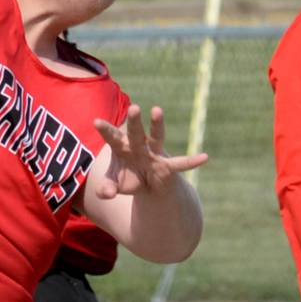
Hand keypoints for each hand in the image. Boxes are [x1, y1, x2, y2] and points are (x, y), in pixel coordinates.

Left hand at [90, 103, 206, 200]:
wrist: (147, 186)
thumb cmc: (127, 178)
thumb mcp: (114, 185)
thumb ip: (106, 188)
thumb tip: (104, 193)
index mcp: (121, 147)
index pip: (112, 137)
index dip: (105, 130)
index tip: (96, 122)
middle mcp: (137, 145)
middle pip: (134, 132)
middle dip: (134, 122)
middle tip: (134, 108)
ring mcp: (153, 153)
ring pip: (156, 137)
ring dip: (157, 125)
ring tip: (157, 110)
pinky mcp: (167, 165)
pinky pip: (180, 163)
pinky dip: (192, 161)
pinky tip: (205, 157)